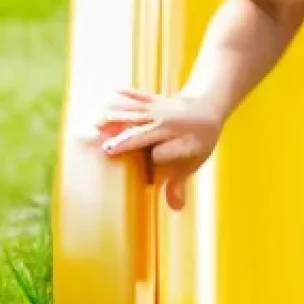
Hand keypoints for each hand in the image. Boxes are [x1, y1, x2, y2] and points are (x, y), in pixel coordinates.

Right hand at [97, 88, 223, 210]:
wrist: (206, 106)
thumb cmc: (198, 139)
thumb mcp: (194, 161)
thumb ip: (180, 183)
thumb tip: (176, 207)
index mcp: (183, 141)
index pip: (164, 154)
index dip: (155, 162)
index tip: (146, 180)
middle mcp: (171, 125)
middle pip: (146, 133)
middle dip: (128, 141)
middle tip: (107, 150)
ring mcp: (161, 110)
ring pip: (137, 113)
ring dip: (117, 118)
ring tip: (96, 125)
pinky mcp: (153, 99)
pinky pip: (138, 96)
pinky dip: (124, 96)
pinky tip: (108, 96)